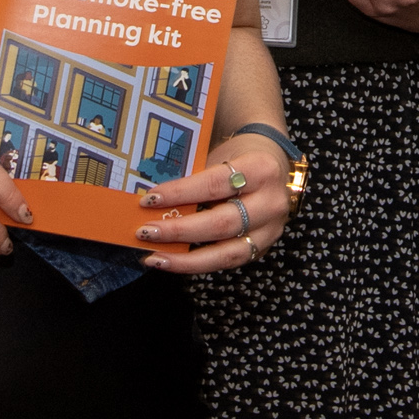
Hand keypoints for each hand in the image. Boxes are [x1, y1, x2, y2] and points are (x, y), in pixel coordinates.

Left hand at [135, 133, 292, 273]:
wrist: (273, 165)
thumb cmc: (238, 157)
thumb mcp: (218, 155)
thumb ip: (192, 175)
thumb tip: (151, 198)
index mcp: (261, 169)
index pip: (214, 184)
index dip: (180, 194)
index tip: (149, 200)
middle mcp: (271, 202)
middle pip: (221, 223)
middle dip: (179, 231)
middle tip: (145, 232)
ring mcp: (270, 230)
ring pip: (226, 253)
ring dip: (185, 258)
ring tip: (154, 257)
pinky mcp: (262, 248)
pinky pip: (226, 262)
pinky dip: (196, 264)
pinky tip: (172, 261)